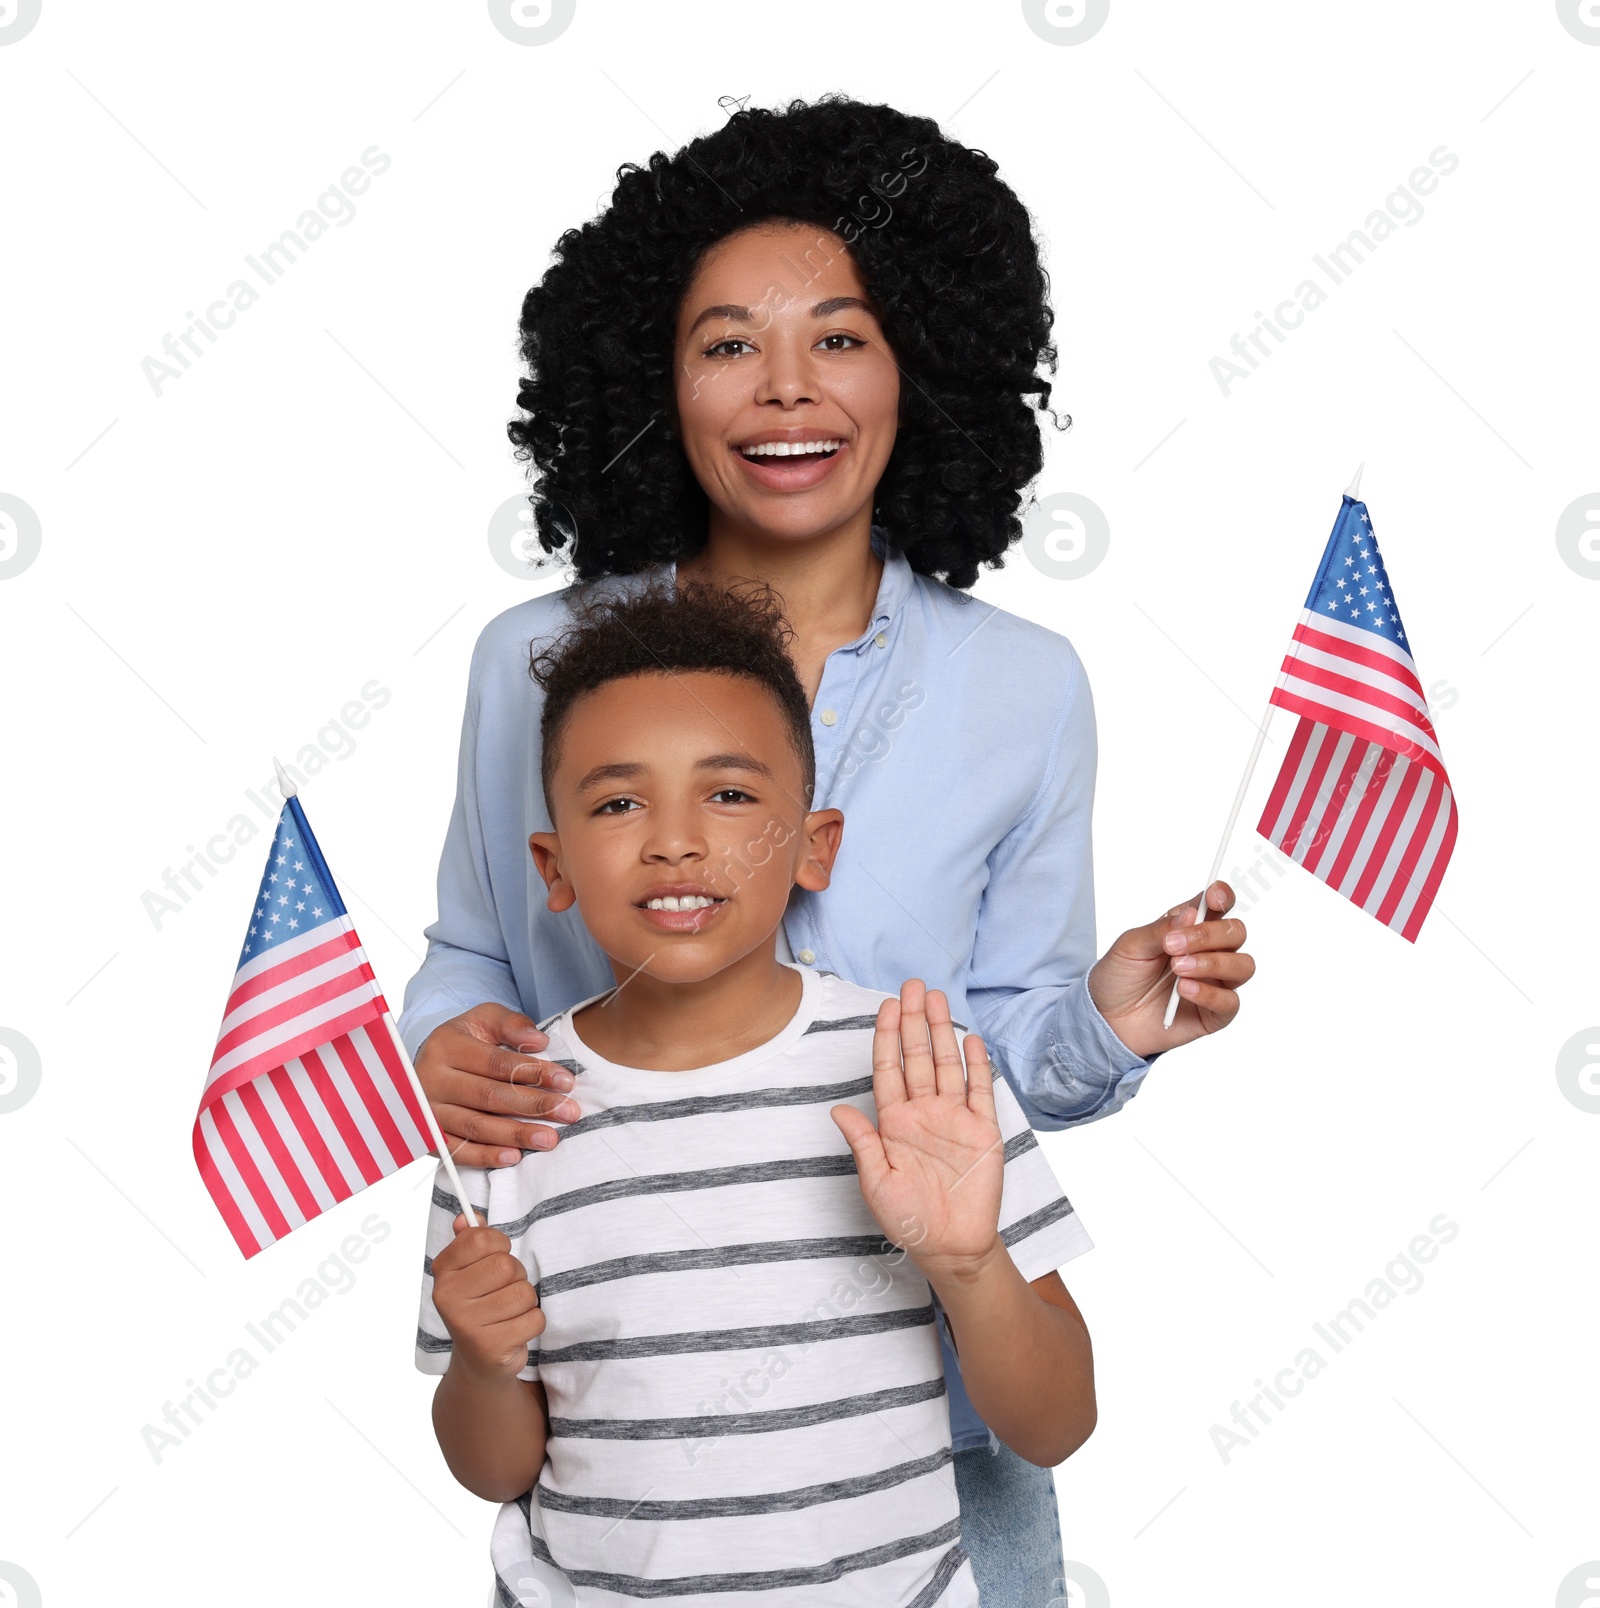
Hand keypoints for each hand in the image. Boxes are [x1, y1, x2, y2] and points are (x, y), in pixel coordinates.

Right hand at [416, 1003, 580, 1168]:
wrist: (428, 1064)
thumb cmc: (466, 1041)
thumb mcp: (484, 1019)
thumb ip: (512, 1024)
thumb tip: (538, 1041)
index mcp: (446, 1046)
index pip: (496, 1063)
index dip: (533, 1072)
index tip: (567, 1081)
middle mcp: (430, 1080)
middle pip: (489, 1096)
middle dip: (533, 1105)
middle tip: (568, 1112)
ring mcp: (427, 1111)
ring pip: (475, 1127)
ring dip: (516, 1135)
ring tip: (550, 1139)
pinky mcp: (428, 1137)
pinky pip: (458, 1152)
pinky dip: (486, 1157)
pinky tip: (514, 1157)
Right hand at [430, 1215, 544, 1383]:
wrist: (478, 1362)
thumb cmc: (480, 1305)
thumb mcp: (471, 1271)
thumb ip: (470, 1240)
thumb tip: (467, 1217)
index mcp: (443, 1272)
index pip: (481, 1238)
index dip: (500, 1244)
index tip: (497, 1255)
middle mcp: (449, 1298)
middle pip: (506, 1266)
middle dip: (516, 1276)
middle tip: (504, 1291)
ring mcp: (467, 1325)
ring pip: (523, 1292)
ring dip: (526, 1301)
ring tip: (508, 1313)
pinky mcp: (491, 1348)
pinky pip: (535, 1319)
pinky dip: (532, 1323)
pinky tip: (514, 1331)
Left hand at [831, 980, 1004, 1284]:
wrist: (951, 1247)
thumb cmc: (908, 1220)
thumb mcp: (877, 1183)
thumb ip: (863, 1143)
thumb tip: (837, 1109)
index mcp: (894, 1122)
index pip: (888, 1069)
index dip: (887, 1037)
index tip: (887, 1005)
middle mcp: (923, 1113)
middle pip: (917, 1057)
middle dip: (914, 1020)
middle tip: (913, 985)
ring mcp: (954, 1118)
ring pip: (947, 1064)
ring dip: (942, 1031)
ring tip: (937, 998)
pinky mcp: (982, 1130)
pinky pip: (979, 1090)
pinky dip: (976, 1064)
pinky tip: (972, 1039)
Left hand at [1087, 881, 1255, 1058]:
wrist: (1107, 1018)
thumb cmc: (1120, 977)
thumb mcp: (1130, 946)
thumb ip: (1161, 929)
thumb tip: (1190, 913)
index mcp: (1190, 929)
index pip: (1218, 906)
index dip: (1222, 897)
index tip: (1213, 896)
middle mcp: (1209, 953)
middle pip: (1235, 933)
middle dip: (1208, 935)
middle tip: (1173, 946)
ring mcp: (1215, 983)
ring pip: (1243, 965)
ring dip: (1212, 963)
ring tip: (1177, 968)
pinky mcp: (1214, 1013)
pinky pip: (1230, 1002)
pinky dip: (1208, 993)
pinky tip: (1183, 989)